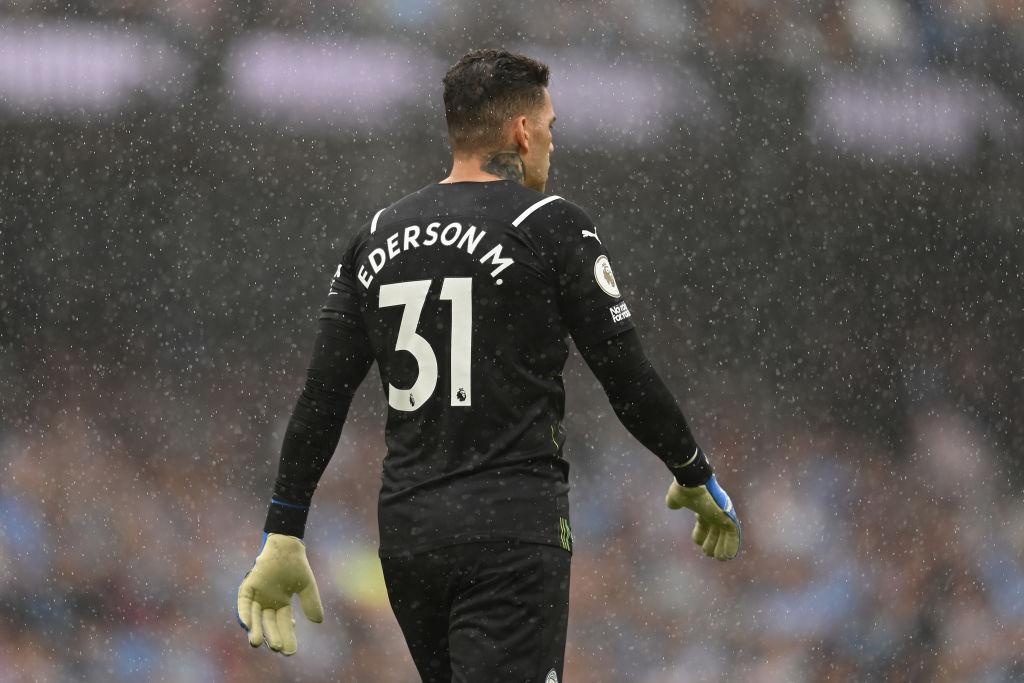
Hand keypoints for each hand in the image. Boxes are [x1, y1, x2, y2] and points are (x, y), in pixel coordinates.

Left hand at [236, 533, 324, 654]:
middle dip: (272, 636)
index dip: (287, 637)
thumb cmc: (297, 564)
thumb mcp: (306, 586)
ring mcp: (257, 595)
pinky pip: (244, 603)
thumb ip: (311, 602)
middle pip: (269, 624)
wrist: (287, 546)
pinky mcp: (248, 587)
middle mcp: (268, 603)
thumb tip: (318, 622)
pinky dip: (244, 613)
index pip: (284, 625)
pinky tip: (246, 624)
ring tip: (256, 643)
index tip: (290, 651)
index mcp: (282, 604)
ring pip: (254, 617)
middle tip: (276, 648)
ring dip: (254, 630)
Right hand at [665, 474, 740, 559]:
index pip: (704, 522)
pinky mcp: (729, 518)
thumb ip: (674, 501)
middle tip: (706, 552)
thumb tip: (671, 505)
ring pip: (725, 535)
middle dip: (711, 542)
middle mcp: (715, 511)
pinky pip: (734, 536)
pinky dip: (731, 547)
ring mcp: (723, 515)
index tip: (696, 541)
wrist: (694, 481)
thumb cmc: (686, 487)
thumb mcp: (677, 496)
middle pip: (715, 530)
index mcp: (704, 506)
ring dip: (721, 547)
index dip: (700, 533)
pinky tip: (727, 557)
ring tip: (717, 557)